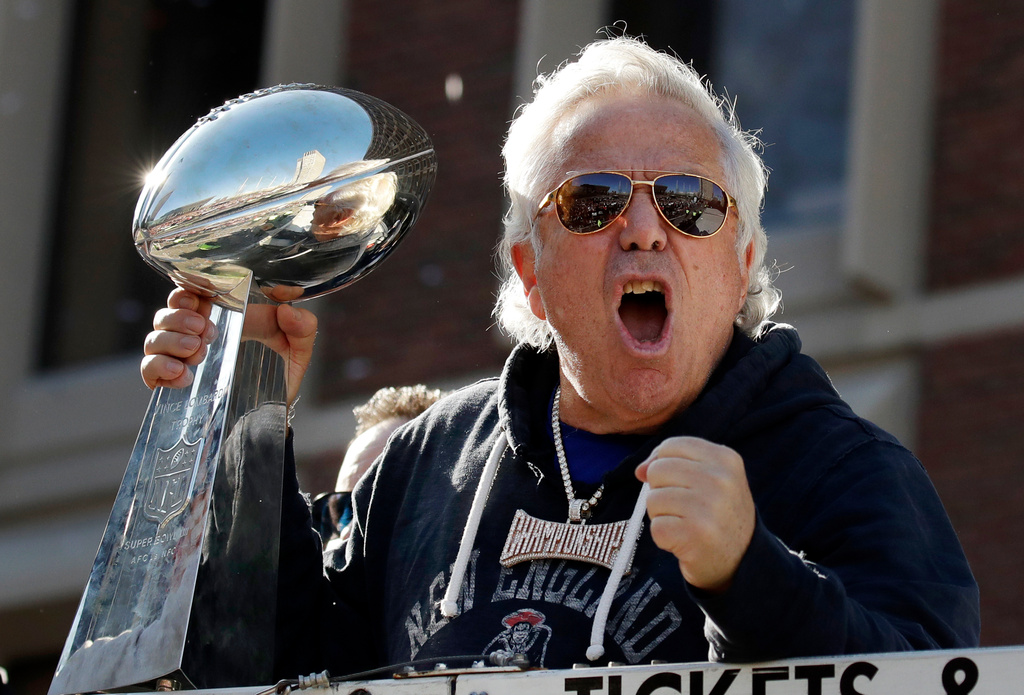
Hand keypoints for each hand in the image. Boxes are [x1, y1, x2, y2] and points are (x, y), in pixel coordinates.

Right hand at [141, 287, 316, 404]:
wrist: (275, 413)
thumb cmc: (282, 372)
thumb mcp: (299, 347)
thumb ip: (302, 326)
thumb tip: (287, 309)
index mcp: (224, 315)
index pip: (190, 291)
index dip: (187, 291)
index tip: (202, 302)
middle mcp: (198, 333)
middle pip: (166, 313)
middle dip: (179, 318)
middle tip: (204, 330)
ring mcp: (184, 358)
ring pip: (153, 339)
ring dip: (170, 341)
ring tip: (197, 352)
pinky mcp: (175, 383)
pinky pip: (148, 370)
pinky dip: (157, 369)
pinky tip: (183, 375)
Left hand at [635, 437, 754, 592]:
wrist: (742, 560)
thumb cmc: (718, 514)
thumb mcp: (711, 478)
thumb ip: (675, 463)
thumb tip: (640, 470)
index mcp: (725, 459)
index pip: (671, 446)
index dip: (661, 463)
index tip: (673, 481)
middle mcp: (720, 480)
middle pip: (657, 470)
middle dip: (661, 490)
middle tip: (683, 508)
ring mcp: (708, 507)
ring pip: (652, 499)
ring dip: (661, 515)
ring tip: (685, 524)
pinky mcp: (694, 534)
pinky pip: (656, 527)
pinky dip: (664, 537)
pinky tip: (684, 540)